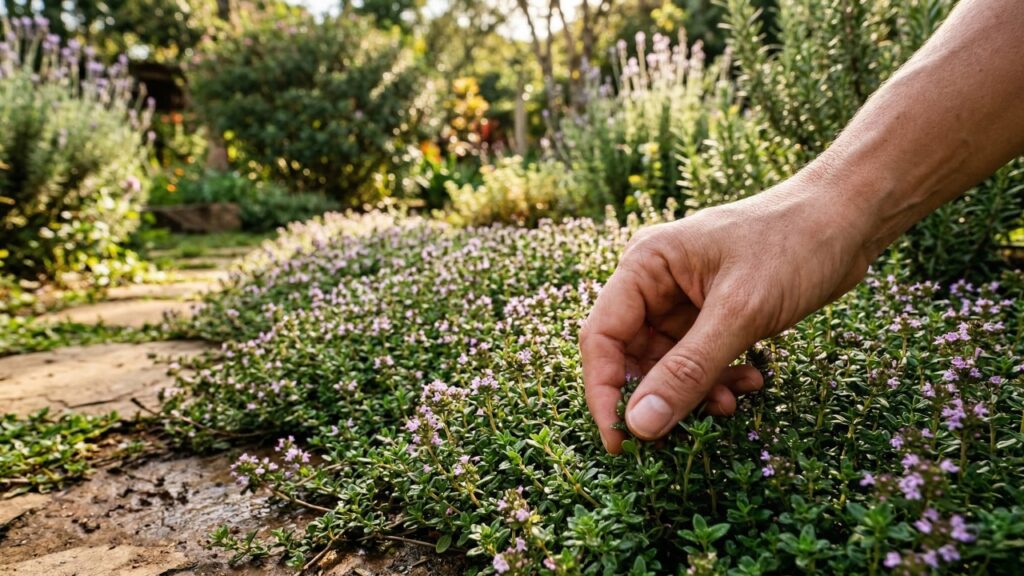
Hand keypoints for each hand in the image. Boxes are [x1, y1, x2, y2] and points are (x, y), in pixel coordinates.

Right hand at [579, 177, 872, 452]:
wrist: (849, 218)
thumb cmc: (793, 245)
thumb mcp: (739, 313)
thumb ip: (687, 371)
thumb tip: (639, 426)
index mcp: (645, 266)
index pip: (602, 337)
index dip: (604, 391)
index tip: (620, 441)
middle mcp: (655, 282)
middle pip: (631, 355)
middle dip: (656, 396)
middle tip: (680, 436)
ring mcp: (684, 298)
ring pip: (667, 364)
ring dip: (694, 392)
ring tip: (732, 405)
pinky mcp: (713, 313)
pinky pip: (698, 359)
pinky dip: (718, 379)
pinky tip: (751, 383)